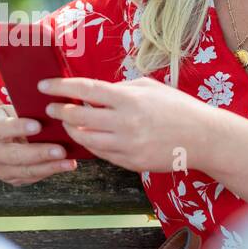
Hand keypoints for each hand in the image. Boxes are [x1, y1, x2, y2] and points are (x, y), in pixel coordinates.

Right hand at [0, 104, 78, 185]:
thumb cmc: (6, 120)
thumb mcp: (10, 111)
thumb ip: (25, 112)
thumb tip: (52, 111)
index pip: (2, 129)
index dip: (19, 128)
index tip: (37, 125)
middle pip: (16, 155)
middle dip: (40, 153)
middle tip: (61, 150)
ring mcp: (2, 169)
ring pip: (27, 171)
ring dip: (50, 167)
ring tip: (69, 162)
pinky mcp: (12, 180)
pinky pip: (33, 177)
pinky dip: (50, 171)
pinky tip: (65, 166)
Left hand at [38, 76, 212, 173]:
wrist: (203, 138)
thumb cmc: (177, 108)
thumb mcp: (149, 87)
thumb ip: (120, 88)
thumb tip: (94, 92)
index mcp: (129, 99)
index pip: (86, 90)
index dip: (61, 87)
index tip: (44, 86)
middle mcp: (125, 123)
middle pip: (79, 118)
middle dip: (60, 112)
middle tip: (52, 107)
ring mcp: (127, 146)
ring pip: (86, 140)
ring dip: (72, 130)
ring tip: (68, 123)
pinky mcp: (131, 162)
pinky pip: (101, 154)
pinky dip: (90, 144)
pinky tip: (87, 136)